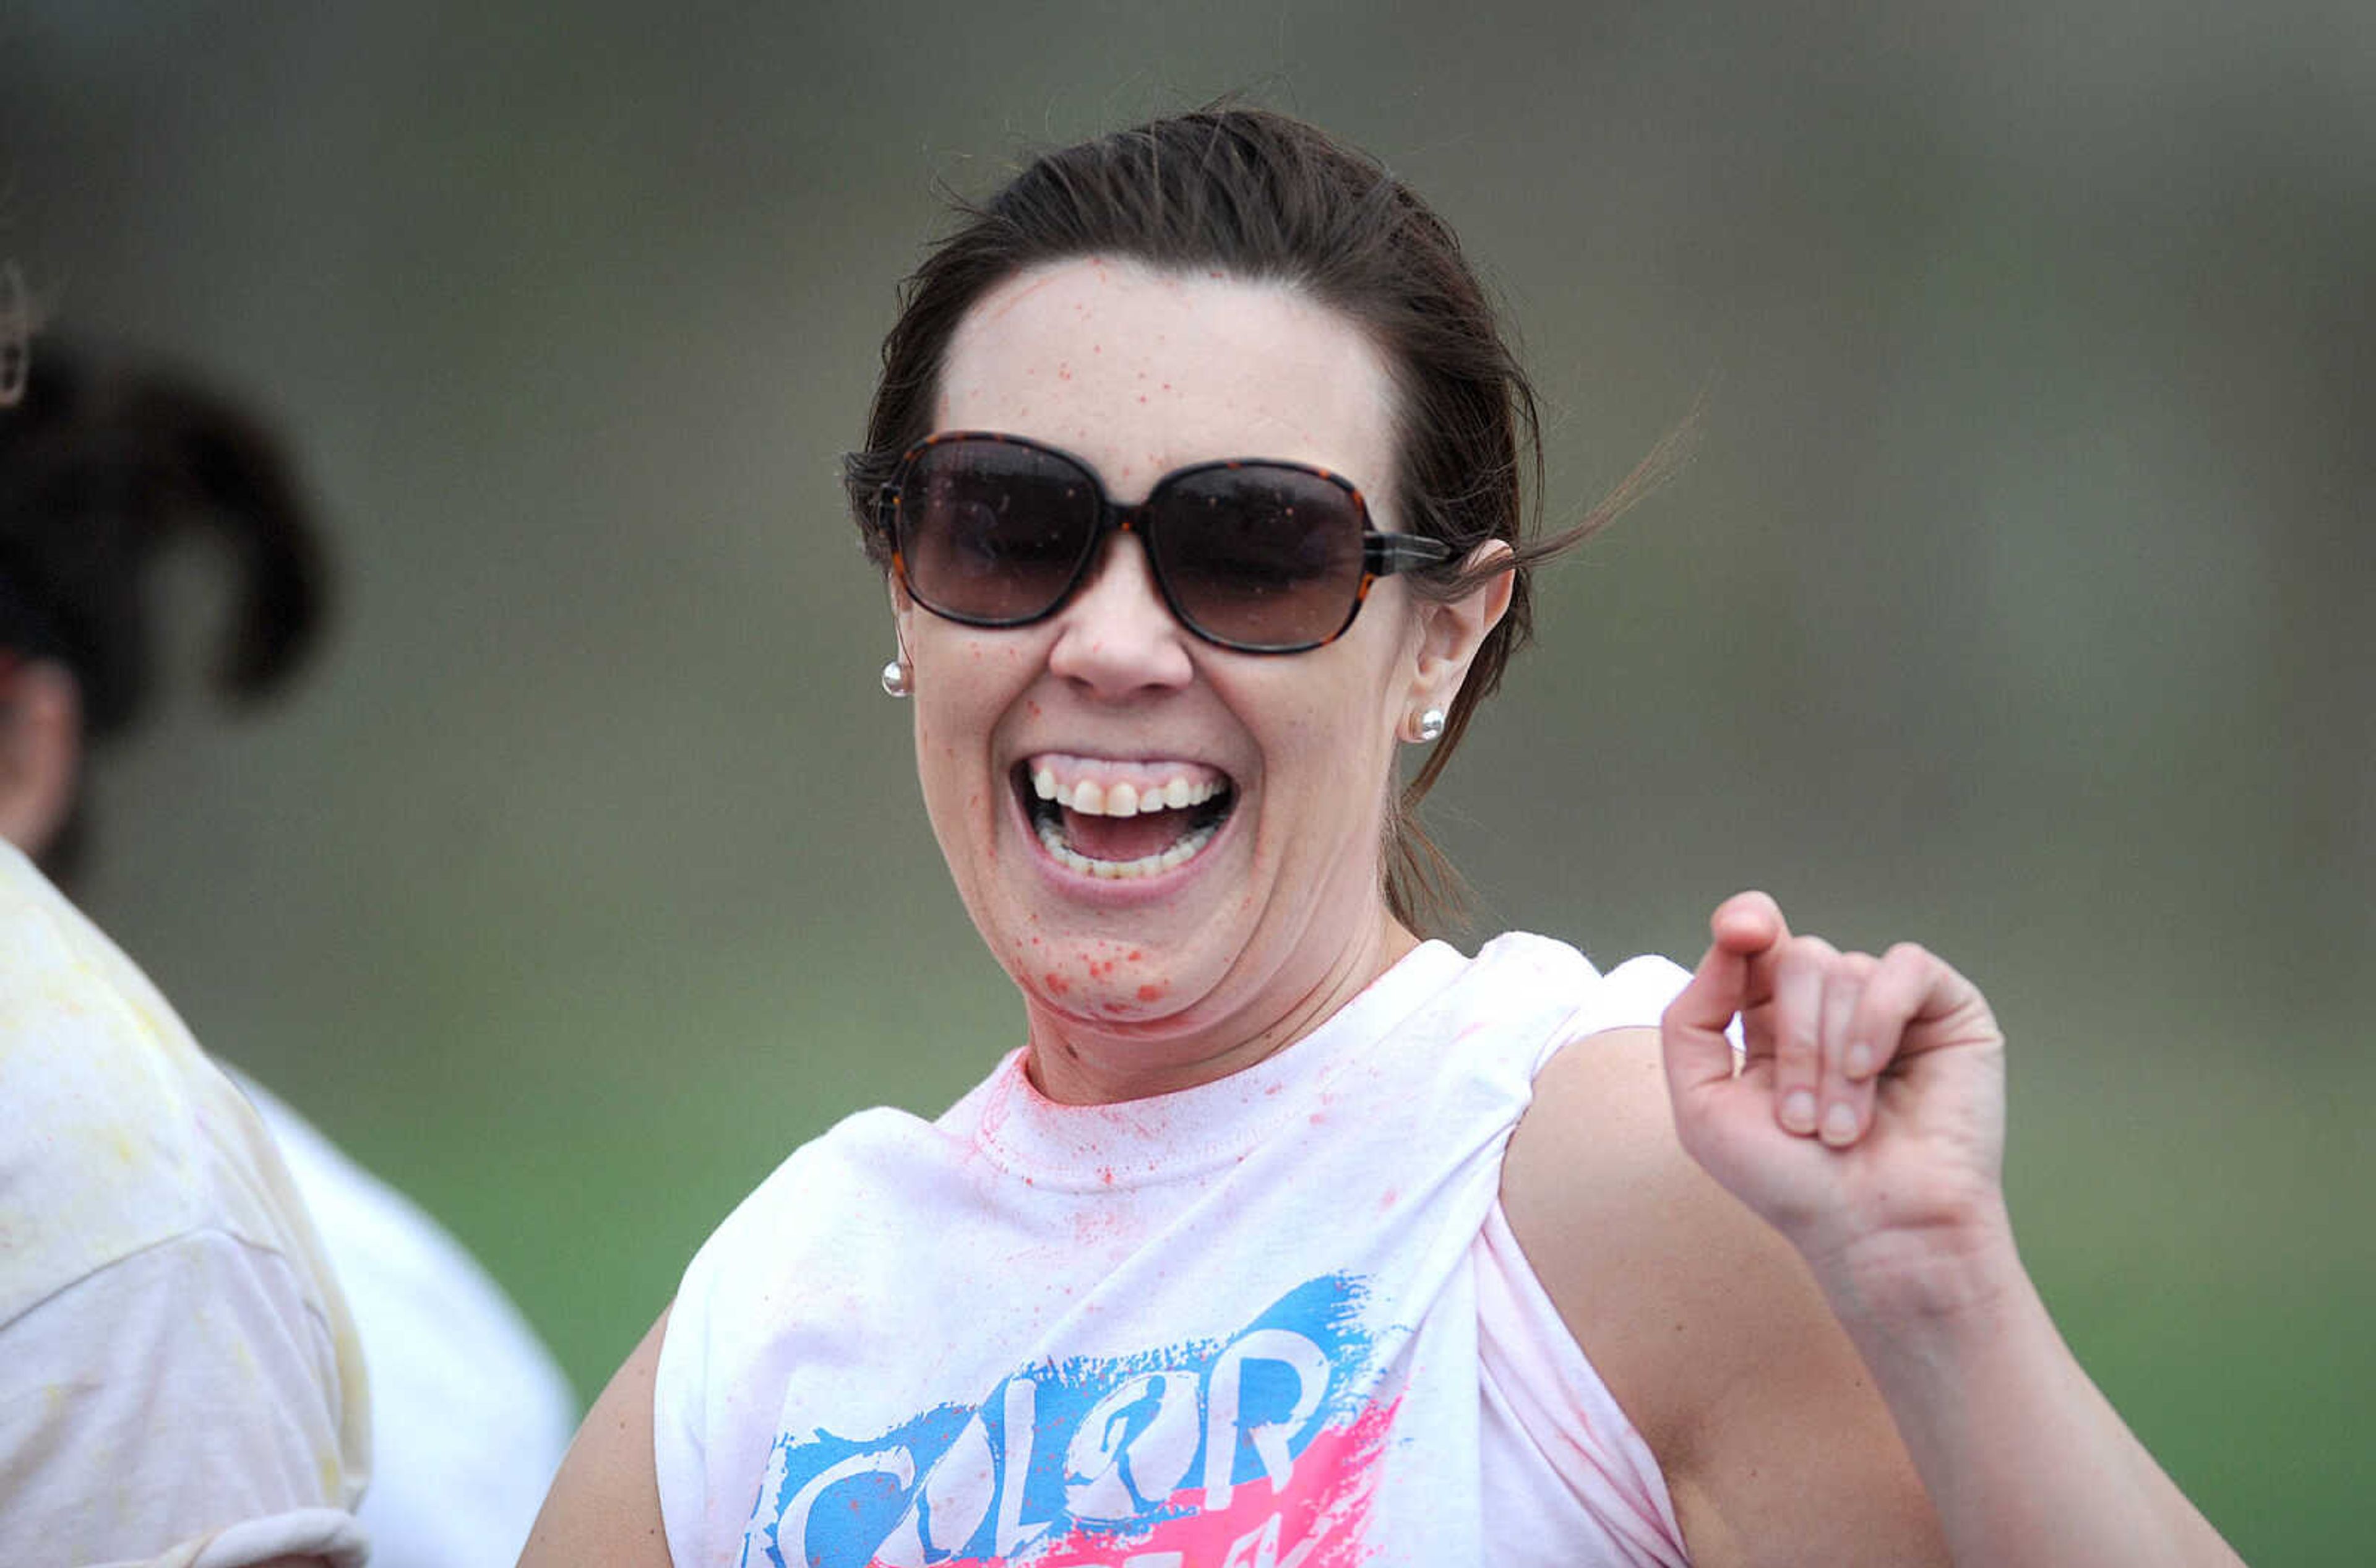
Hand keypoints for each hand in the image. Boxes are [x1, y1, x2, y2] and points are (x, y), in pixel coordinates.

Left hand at [1660, 891, 2009, 1295]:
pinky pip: (1904, 967)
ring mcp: (1890, 1006)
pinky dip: (1877, 1018)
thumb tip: (1727, 944)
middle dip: (1793, 1043)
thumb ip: (1691, 1018)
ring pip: (1845, 972)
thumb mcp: (1703, 1104)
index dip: (1743, 923)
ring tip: (1841, 1130)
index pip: (1755, 941)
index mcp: (1773, 1020)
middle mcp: (1831, 1006)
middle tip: (1801, 1122)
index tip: (1740, 932)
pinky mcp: (1948, 1011)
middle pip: (1796, 959)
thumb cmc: (1789, 1183)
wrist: (1873, 1232)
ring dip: (1832, 1060)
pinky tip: (1873, 1072)